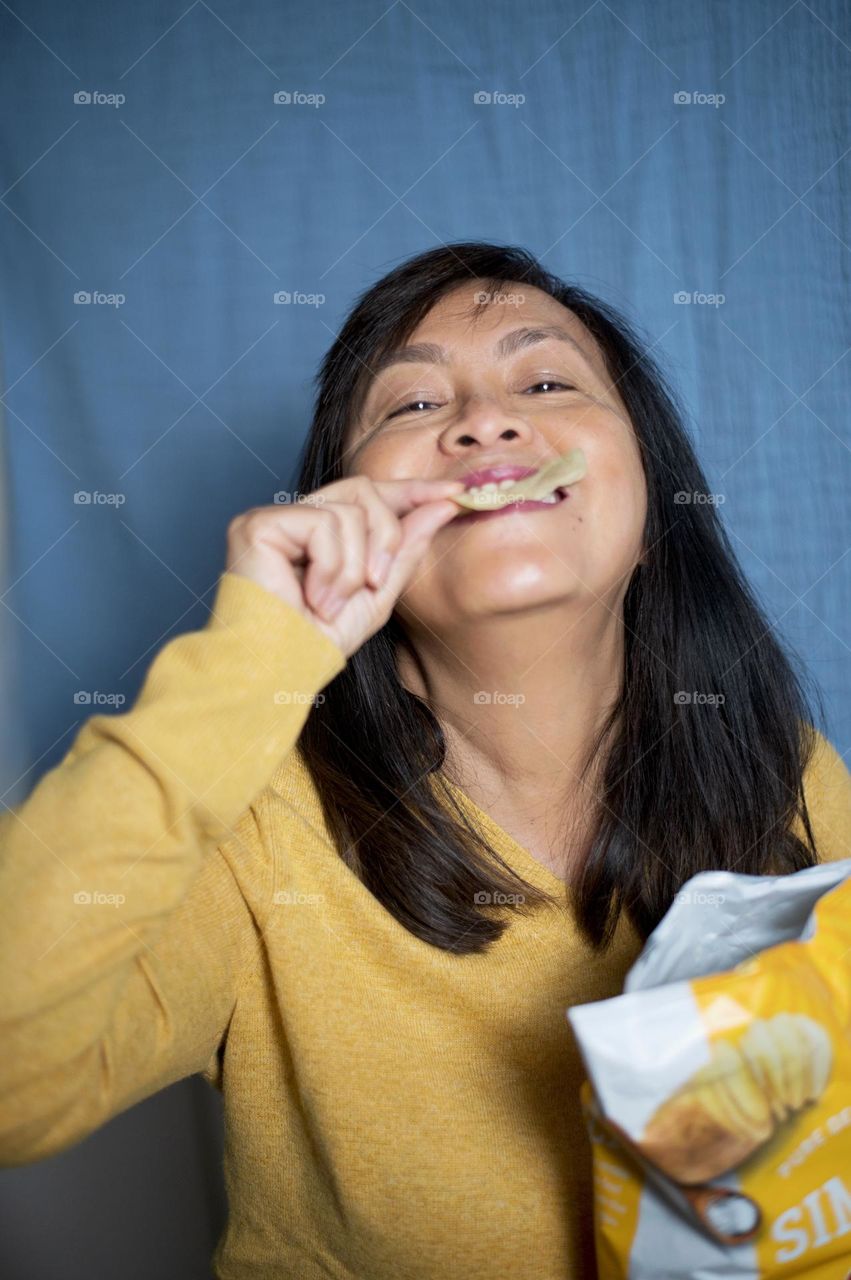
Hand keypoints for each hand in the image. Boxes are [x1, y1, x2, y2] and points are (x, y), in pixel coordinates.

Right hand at [224, 475, 465, 657]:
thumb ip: (406, 547)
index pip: (369, 494)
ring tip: (329, 604)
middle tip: (376, 583)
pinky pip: (323, 524)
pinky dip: (332, 568)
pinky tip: (313, 598)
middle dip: (386, 536)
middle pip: (364, 490)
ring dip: (354, 568)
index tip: (454, 494)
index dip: (412, 490)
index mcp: (320, 532)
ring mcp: (274, 518)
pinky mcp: (258, 524)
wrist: (280, 670)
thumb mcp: (379, 593)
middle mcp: (295, 518)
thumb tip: (444, 504)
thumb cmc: (318, 642)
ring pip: (349, 511)